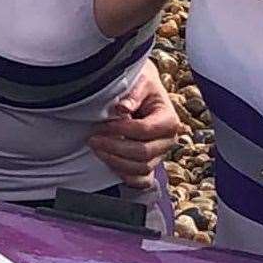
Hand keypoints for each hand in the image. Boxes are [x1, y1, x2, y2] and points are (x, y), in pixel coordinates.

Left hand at [89, 63, 179, 188]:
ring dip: (115, 161)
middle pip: (143, 153)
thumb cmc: (142, 84)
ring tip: (97, 148)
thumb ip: (133, 93)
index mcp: (169, 120)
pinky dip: (127, 177)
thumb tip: (122, 107)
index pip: (145, 130)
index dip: (121, 129)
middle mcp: (168, 140)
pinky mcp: (150, 163)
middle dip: (114, 147)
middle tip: (93, 139)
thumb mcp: (141, 81)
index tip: (102, 125)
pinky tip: (110, 165)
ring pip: (141, 168)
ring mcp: (160, 154)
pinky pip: (143, 180)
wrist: (144, 90)